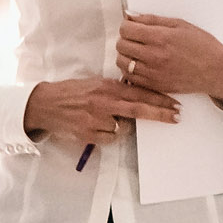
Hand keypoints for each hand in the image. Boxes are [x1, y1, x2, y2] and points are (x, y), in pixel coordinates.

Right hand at [22, 76, 181, 146]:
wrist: (45, 104)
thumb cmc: (73, 92)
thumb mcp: (96, 84)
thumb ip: (116, 89)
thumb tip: (140, 95)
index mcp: (106, 86)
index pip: (139, 92)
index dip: (160, 99)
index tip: (175, 103)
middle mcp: (103, 101)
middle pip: (139, 109)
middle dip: (161, 113)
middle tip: (177, 116)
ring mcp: (96, 118)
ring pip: (124, 127)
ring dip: (125, 126)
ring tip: (111, 120)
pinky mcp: (88, 133)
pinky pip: (110, 138)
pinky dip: (110, 135)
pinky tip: (99, 128)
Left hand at [116, 15, 222, 105]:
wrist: (215, 71)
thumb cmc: (201, 45)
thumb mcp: (179, 25)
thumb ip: (152, 20)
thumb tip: (130, 16)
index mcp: (160, 37)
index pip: (126, 29)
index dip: (127, 26)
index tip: (133, 27)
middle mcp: (153, 56)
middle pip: (121, 45)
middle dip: (125, 39)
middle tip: (136, 39)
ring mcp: (152, 73)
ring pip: (122, 62)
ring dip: (126, 55)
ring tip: (138, 52)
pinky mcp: (154, 85)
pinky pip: (130, 78)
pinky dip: (131, 70)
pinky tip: (142, 65)